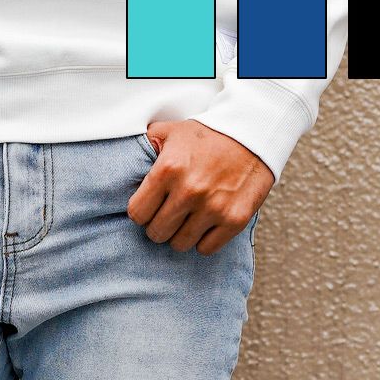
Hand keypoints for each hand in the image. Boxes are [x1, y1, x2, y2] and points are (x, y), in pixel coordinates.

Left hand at [127, 120, 273, 255]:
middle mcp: (189, 190)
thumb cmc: (209, 135)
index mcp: (168, 169)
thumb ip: (147, 144)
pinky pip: (206, 249)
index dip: (142, 212)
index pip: (137, 214)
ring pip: (179, 245)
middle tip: (170, 214)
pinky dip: (204, 240)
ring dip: (181, 234)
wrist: (255, 132)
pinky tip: (207, 224)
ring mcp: (213, 207)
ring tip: (189, 218)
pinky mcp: (234, 219)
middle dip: (160, 225)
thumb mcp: (172, 131)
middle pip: (156, 233)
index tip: (151, 207)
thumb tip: (125, 156)